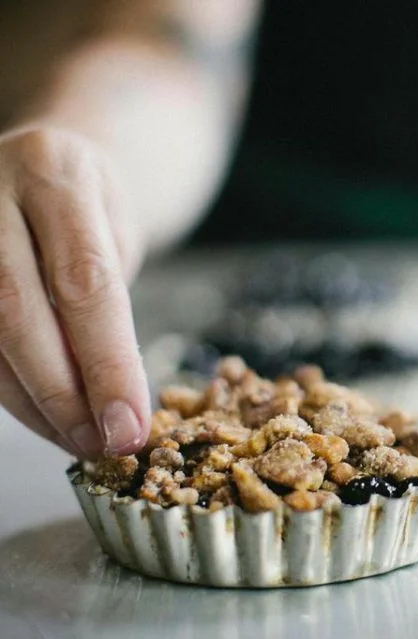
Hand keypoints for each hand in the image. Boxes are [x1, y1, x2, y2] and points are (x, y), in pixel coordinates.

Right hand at [0, 127, 150, 457]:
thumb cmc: (91, 206)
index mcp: (56, 175)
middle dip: (64, 393)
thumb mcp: (117, 233)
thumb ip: (105, 302)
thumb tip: (114, 404)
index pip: (85, 282)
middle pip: (18, 312)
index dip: (107, 362)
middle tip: (104, 444)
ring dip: (33, 403)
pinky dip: (9, 389)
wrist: (42, 159)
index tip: (130, 425)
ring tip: (81, 439)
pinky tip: (45, 416)